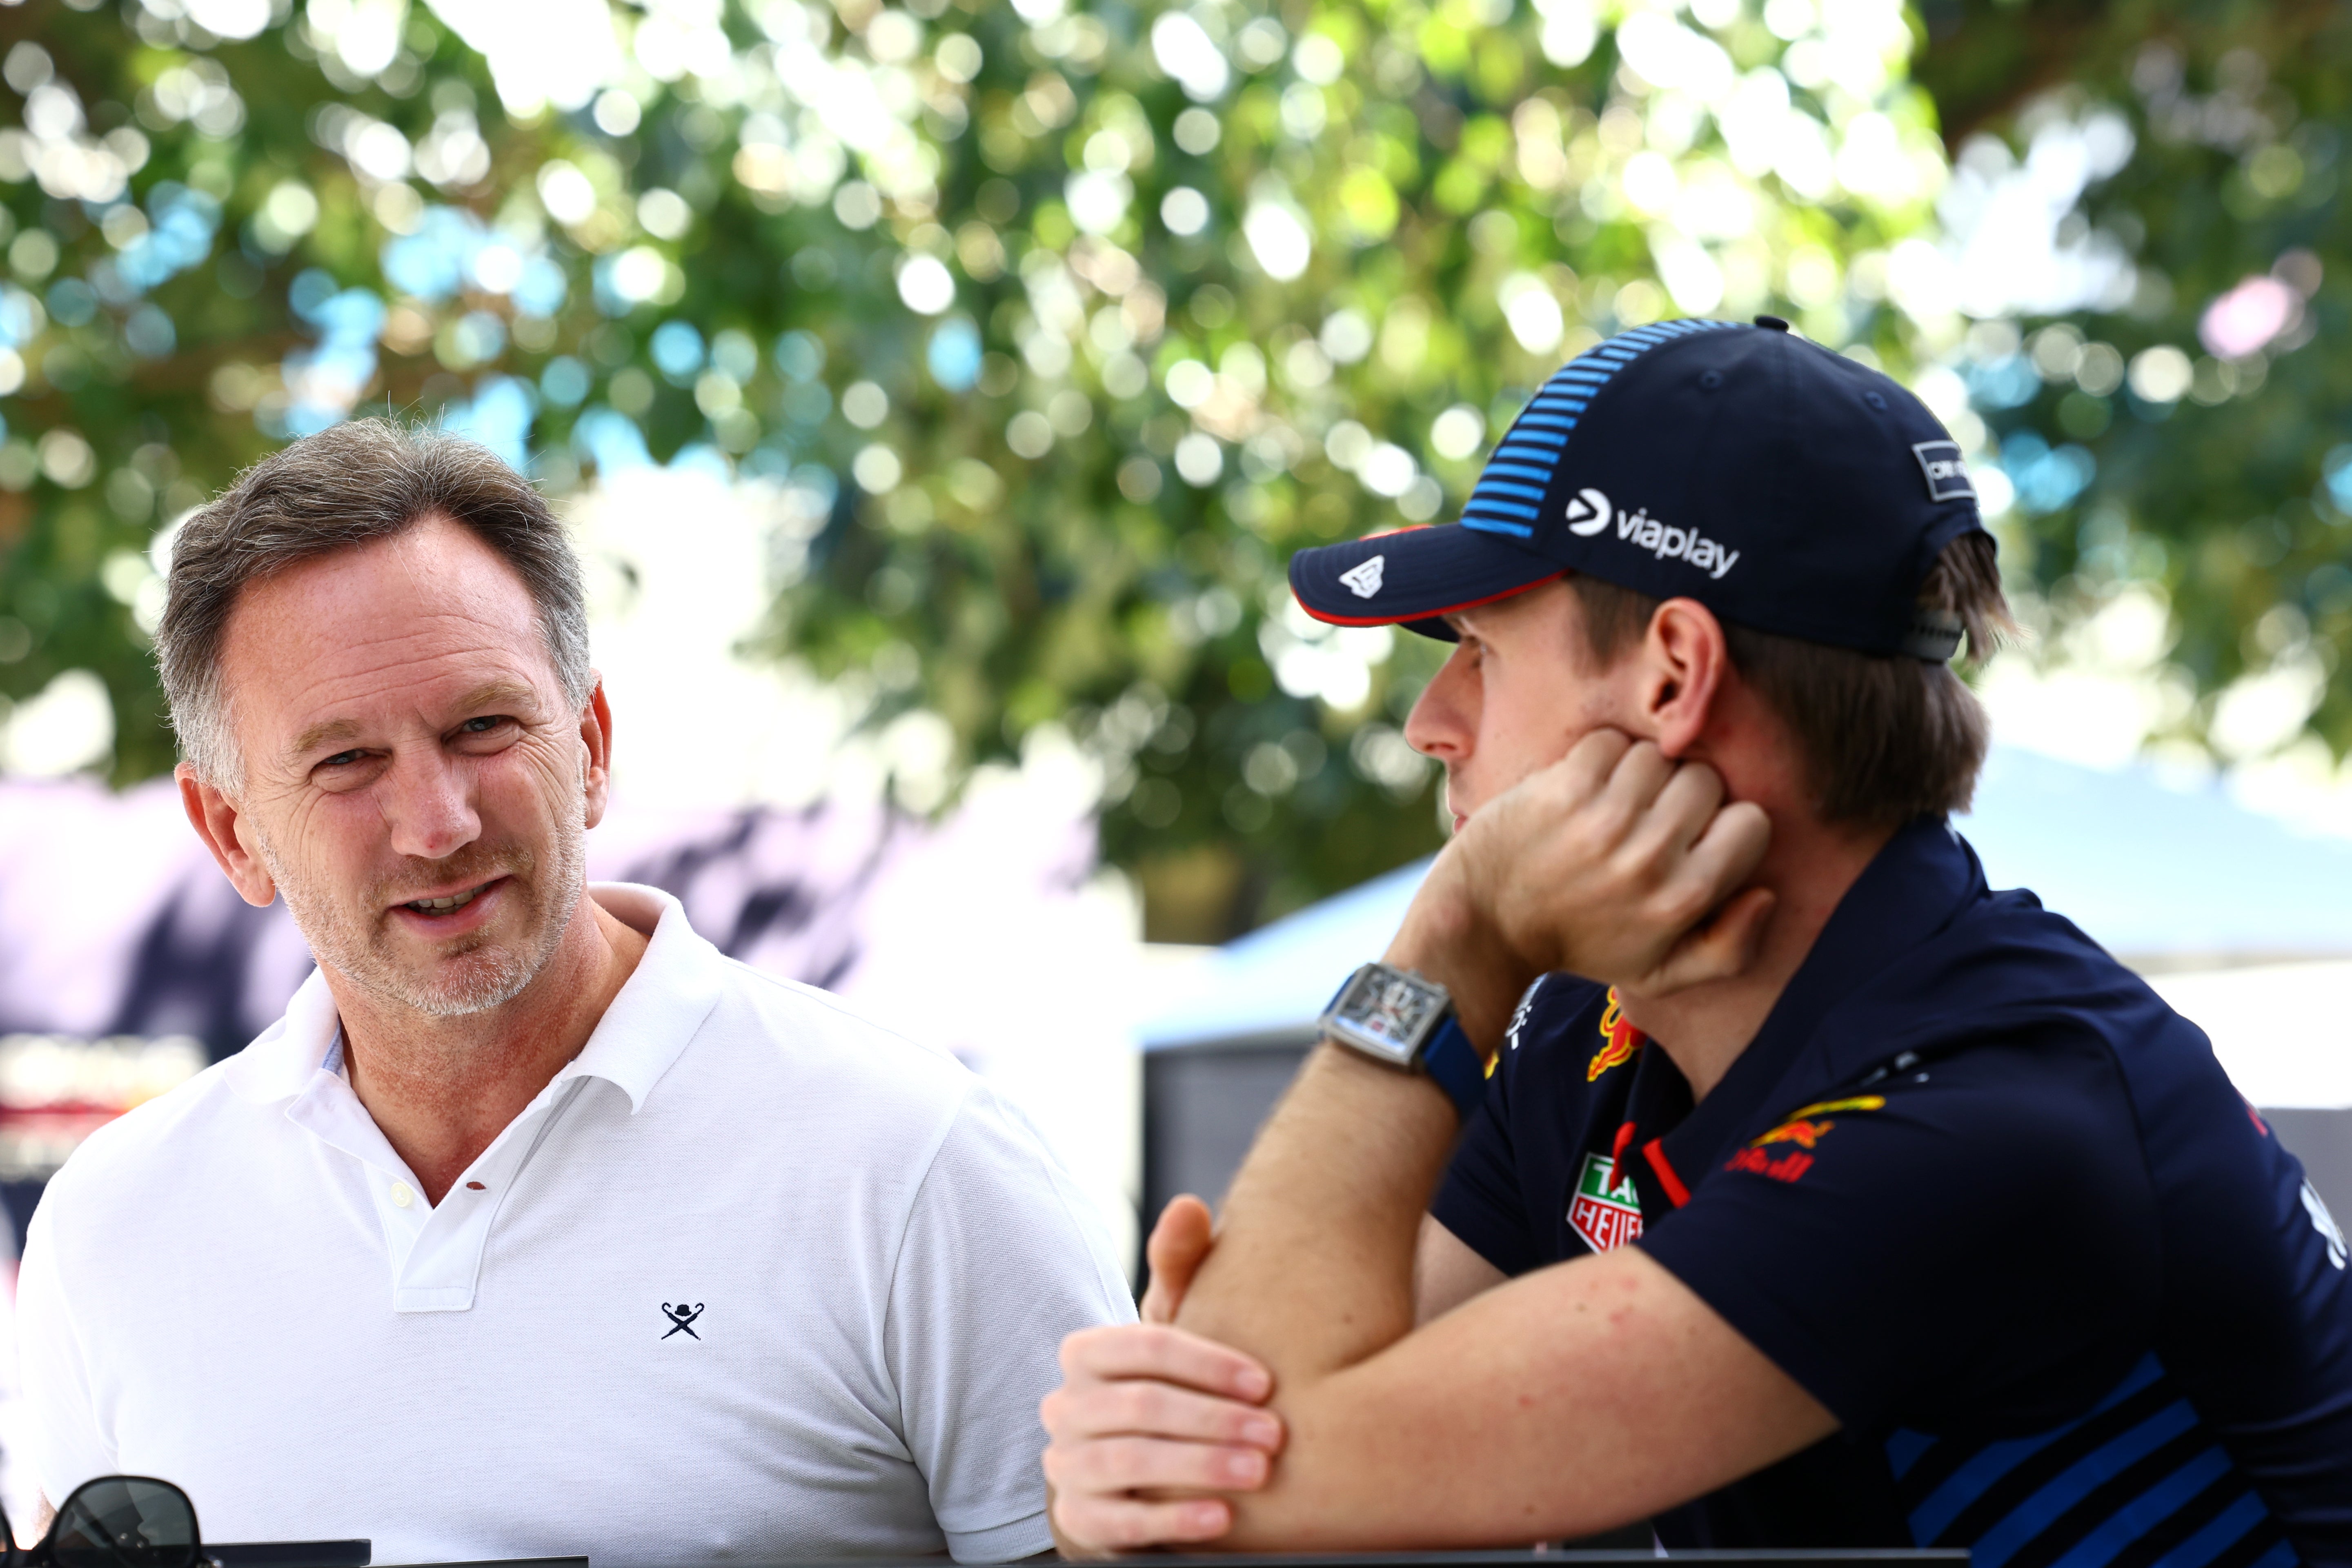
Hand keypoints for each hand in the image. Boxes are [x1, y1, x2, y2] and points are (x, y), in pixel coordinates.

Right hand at [1043, 1198, 1283, 1554]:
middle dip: (1213, 1419)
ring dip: (1199, 1466)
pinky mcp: (1079, 1521)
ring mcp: (1067, 1466)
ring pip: (1128, 1462)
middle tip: (1275, 1434)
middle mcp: (1065, 1406)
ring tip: (1259, 1471)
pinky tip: (1224, 1518)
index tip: (1266, 1381)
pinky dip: (1173, 1520)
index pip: (1142, 1347)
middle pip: (1139, 1406)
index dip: (1206, 1363)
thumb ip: (1181, 1266)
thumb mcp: (1174, 1328)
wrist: (1136, 1474)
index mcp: (1086, 1353)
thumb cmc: (1168, 1387)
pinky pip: (1119, 1524)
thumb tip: (1188, 1206)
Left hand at [1394, 731, 1773, 1041]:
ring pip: (1659, 755)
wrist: (1488, 923)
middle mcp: (1650, 856)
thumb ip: (1729, 948)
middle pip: (1706, 780)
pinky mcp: (1564, 787)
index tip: (1693, 839)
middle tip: (1646, 821)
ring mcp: (1606, 818)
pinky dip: (1599, 757)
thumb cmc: (1580, 945)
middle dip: (1681, 795)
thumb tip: (1768, 894)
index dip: (1725, 826)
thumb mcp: (1660, 973)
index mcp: (1683, 899)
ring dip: (1638, 773)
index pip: (1752, 823)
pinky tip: (1583, 790)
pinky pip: (1611, 741)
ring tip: (1612, 805)